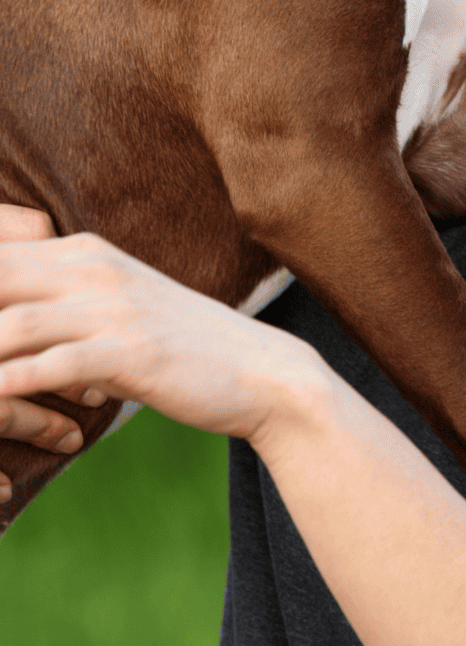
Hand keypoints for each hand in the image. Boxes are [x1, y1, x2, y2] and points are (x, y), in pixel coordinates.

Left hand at [0, 230, 324, 453]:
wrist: (259, 373)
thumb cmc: (181, 349)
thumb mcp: (117, 311)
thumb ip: (63, 305)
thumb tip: (13, 323)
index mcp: (84, 253)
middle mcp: (92, 268)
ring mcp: (111, 308)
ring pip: (9, 324)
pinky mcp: (126, 351)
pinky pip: (47, 368)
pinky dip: (6, 391)